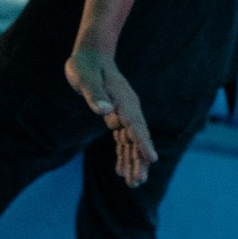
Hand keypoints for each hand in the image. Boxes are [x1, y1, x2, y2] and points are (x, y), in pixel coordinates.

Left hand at [65, 45, 155, 186]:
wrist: (91, 55)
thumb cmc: (86, 65)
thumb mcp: (85, 78)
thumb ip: (95, 94)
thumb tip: (105, 111)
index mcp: (124, 101)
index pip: (136, 126)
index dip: (143, 143)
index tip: (151, 159)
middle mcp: (129, 109)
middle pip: (137, 138)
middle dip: (139, 160)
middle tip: (138, 182)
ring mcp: (125, 113)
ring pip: (132, 142)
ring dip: (133, 162)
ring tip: (133, 183)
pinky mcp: (117, 117)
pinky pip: (123, 140)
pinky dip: (123, 155)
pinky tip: (121, 171)